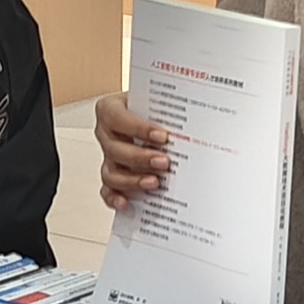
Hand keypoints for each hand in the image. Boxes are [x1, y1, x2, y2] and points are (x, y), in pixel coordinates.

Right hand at [92, 91, 171, 212]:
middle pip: (115, 149)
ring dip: (132, 180)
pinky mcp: (112, 176)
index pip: (118, 118)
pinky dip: (115, 198)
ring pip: (111, 173)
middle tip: (164, 162)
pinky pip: (108, 190)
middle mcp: (106, 134)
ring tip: (155, 183)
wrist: (147, 112)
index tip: (162, 136)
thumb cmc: (150, 107)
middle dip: (141, 158)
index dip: (139, 129)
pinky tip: (128, 203)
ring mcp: (108, 157)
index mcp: (110, 110)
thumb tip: (196, 116)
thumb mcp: (157, 101)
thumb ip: (167, 109)